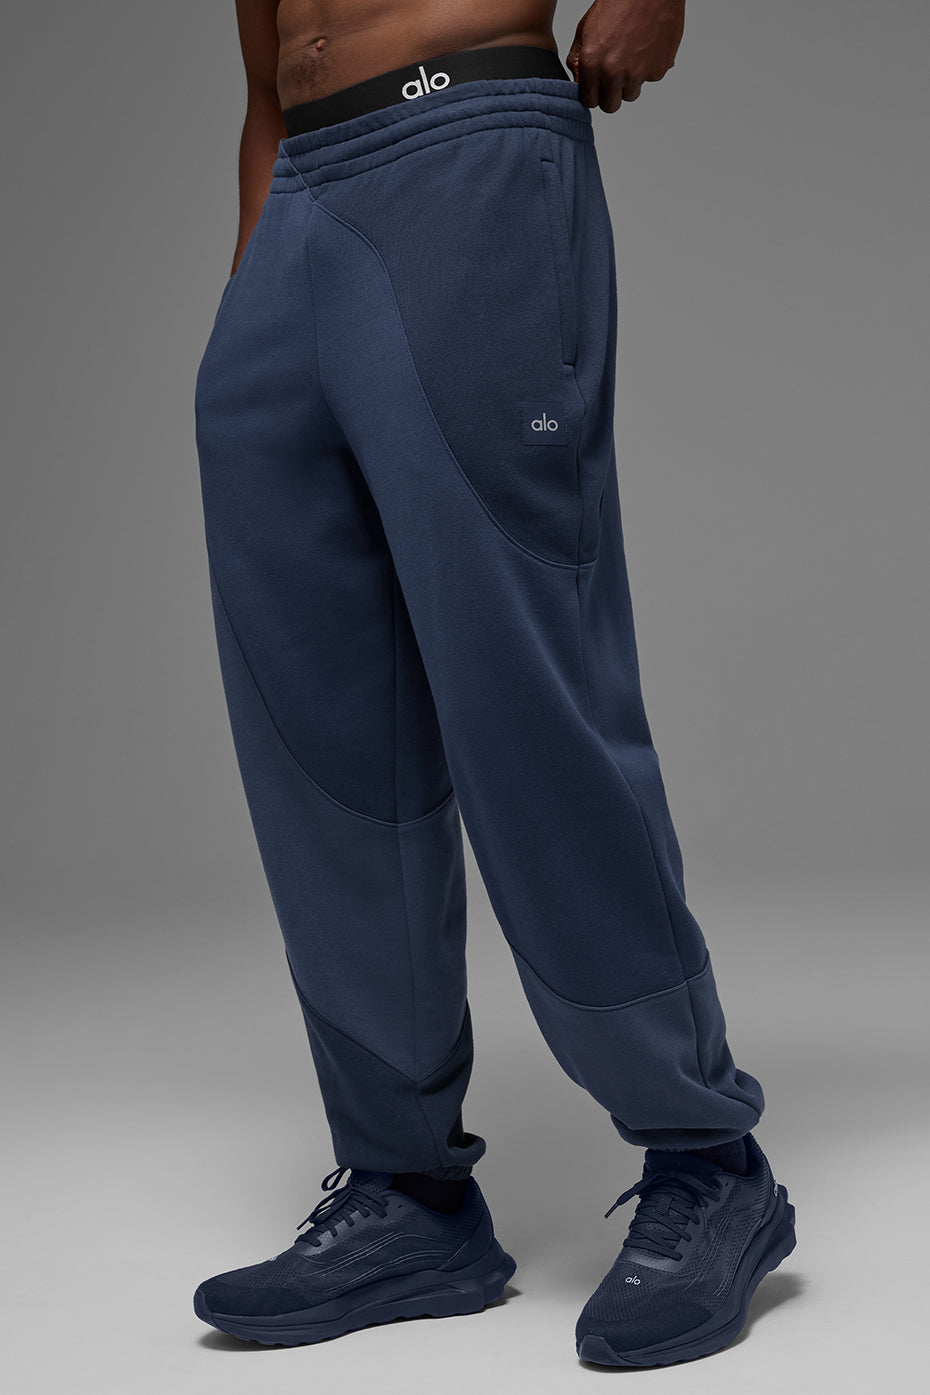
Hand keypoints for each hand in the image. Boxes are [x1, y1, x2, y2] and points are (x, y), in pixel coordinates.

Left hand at [566, 0, 685, 112]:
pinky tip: (646, 46)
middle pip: (610, 106)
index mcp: (592, 64)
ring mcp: (637, 74)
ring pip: (631, 94)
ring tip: (631, 55)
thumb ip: (578, 61)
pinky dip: (648, 67)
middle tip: (614, 77)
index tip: (597, 87)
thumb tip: (579, 83)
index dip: (593, 94)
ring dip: (630, 82)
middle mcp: (614, 73)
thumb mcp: (585, 29)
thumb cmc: (618, 3)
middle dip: (610, 95)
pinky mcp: (657, 71)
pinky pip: (650, 79)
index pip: (589, 101)